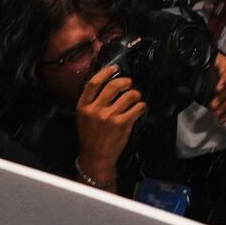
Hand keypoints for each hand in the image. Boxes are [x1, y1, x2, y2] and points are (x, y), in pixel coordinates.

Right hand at [74, 64, 146, 184]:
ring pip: (129, 95)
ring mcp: (109, 117)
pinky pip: (138, 107)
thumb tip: (108, 82)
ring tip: (135, 98)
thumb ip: (92, 101)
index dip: (105, 72)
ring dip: (136, 94)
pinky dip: (142, 106)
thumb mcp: (84, 117)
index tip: (114, 67)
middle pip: (114, 85)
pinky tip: (139, 109)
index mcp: (83, 107)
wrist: (96, 156)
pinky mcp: (122, 124)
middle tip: (129, 84)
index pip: (93, 83)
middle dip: (126, 82)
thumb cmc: (91, 135)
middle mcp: (95, 110)